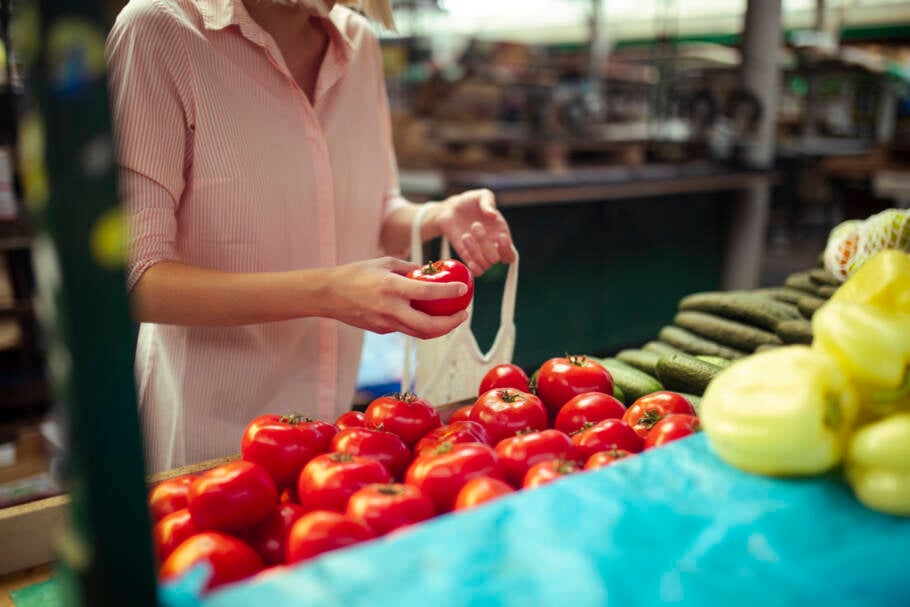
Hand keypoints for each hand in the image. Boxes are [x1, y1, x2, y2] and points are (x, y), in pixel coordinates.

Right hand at [323, 257, 468, 338]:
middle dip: (451, 324)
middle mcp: (390, 308)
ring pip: (420, 333)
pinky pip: (406, 329)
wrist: (328, 294)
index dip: (449, 293)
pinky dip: (421, 324)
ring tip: (452, 319)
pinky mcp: (381, 330)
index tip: (463, 289)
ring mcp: (385, 323)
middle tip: (463, 315)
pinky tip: (428, 316)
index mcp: (391, 287)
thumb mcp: (384, 262)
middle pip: (429, 326)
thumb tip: (431, 272)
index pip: (427, 293)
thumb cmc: (357, 273)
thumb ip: (409, 268)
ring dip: (440, 329)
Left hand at [432, 189, 515, 275]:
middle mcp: (493, 248)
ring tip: (465, 235)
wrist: (450, 210)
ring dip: (475, 251)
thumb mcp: (480, 195)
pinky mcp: (467, 258)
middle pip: (496, 259)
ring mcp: (480, 254)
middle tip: (476, 225)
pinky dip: (470, 262)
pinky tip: (463, 245)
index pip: (511, 254)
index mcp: (501, 234)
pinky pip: (474, 270)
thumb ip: (488, 202)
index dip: (507, 248)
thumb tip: (492, 216)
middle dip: (485, 244)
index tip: (499, 236)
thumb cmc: (470, 202)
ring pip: (484, 265)